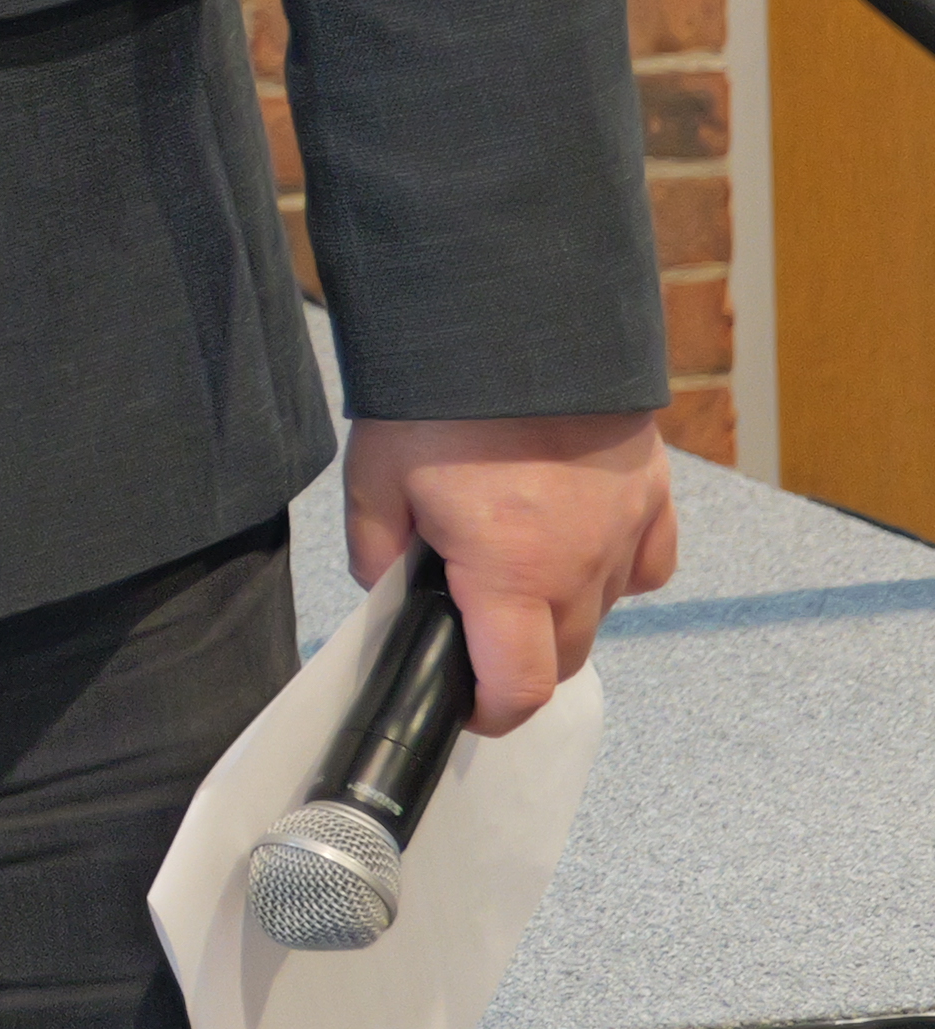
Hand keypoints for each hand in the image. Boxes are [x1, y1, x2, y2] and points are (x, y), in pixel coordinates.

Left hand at [343, 409, 680, 733]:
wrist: (514, 315)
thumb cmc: (439, 397)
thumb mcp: (376, 479)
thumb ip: (378, 553)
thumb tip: (389, 593)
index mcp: (511, 572)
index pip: (520, 688)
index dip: (490, 713)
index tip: (467, 707)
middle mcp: (582, 564)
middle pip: (566, 656)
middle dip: (521, 662)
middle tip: (476, 629)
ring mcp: (626, 529)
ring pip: (604, 611)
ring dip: (563, 612)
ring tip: (514, 569)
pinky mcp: (653, 493)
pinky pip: (645, 564)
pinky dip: (615, 571)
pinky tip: (576, 545)